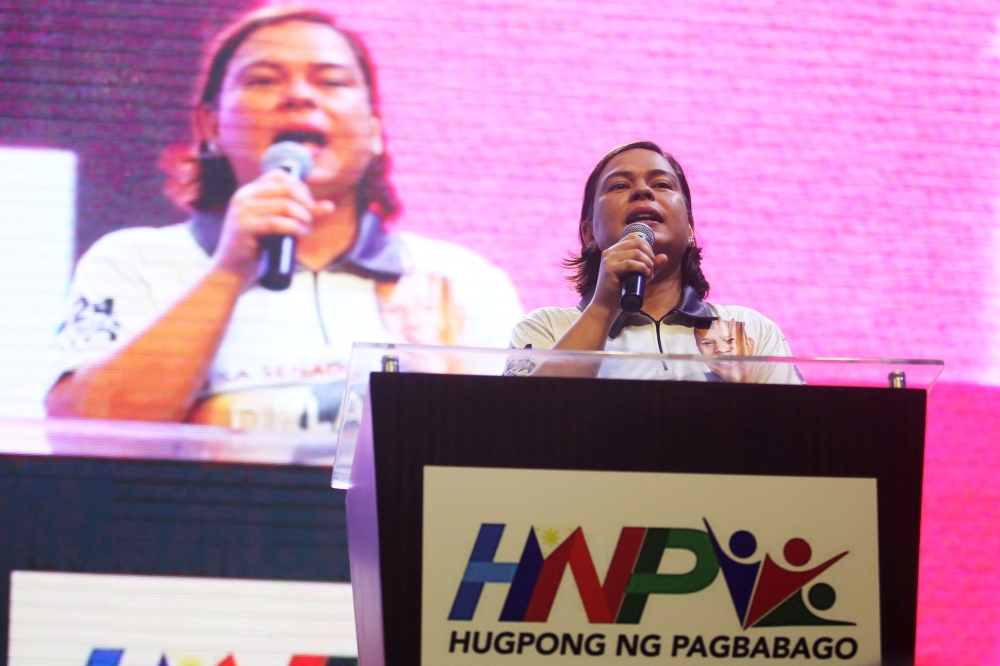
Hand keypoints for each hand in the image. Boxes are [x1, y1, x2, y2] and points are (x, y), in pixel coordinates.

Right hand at [211, 169, 334, 281]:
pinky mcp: (244, 227)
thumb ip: (303, 214)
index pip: (279, 175)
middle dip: (305, 202)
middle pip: (285, 188)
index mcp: (250, 192)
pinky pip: (277, 223)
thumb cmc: (261, 248)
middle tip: (311, 218)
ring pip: (284, 205)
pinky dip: (295, 228)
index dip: (300, 187)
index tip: (309, 205)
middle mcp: (244, 196)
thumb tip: (330, 207)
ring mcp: (242, 211)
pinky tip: (301, 234)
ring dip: (303, 217)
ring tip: (307, 229)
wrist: (234, 270)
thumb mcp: (283, 226)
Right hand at [589, 233, 668, 314]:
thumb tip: (664, 256)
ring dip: (647, 261)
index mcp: (614, 250)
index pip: (633, 237)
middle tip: (652, 267)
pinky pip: (630, 263)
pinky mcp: (609, 269)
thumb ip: (650, 265)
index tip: (651, 258)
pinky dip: (642, 267)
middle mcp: (610, 251)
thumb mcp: (639, 275)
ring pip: (635, 252)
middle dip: (649, 253)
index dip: (647, 245)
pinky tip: (646, 274)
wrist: (606, 304)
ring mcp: (608, 259)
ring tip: (649, 272)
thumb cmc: (621, 290)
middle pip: (637, 242)